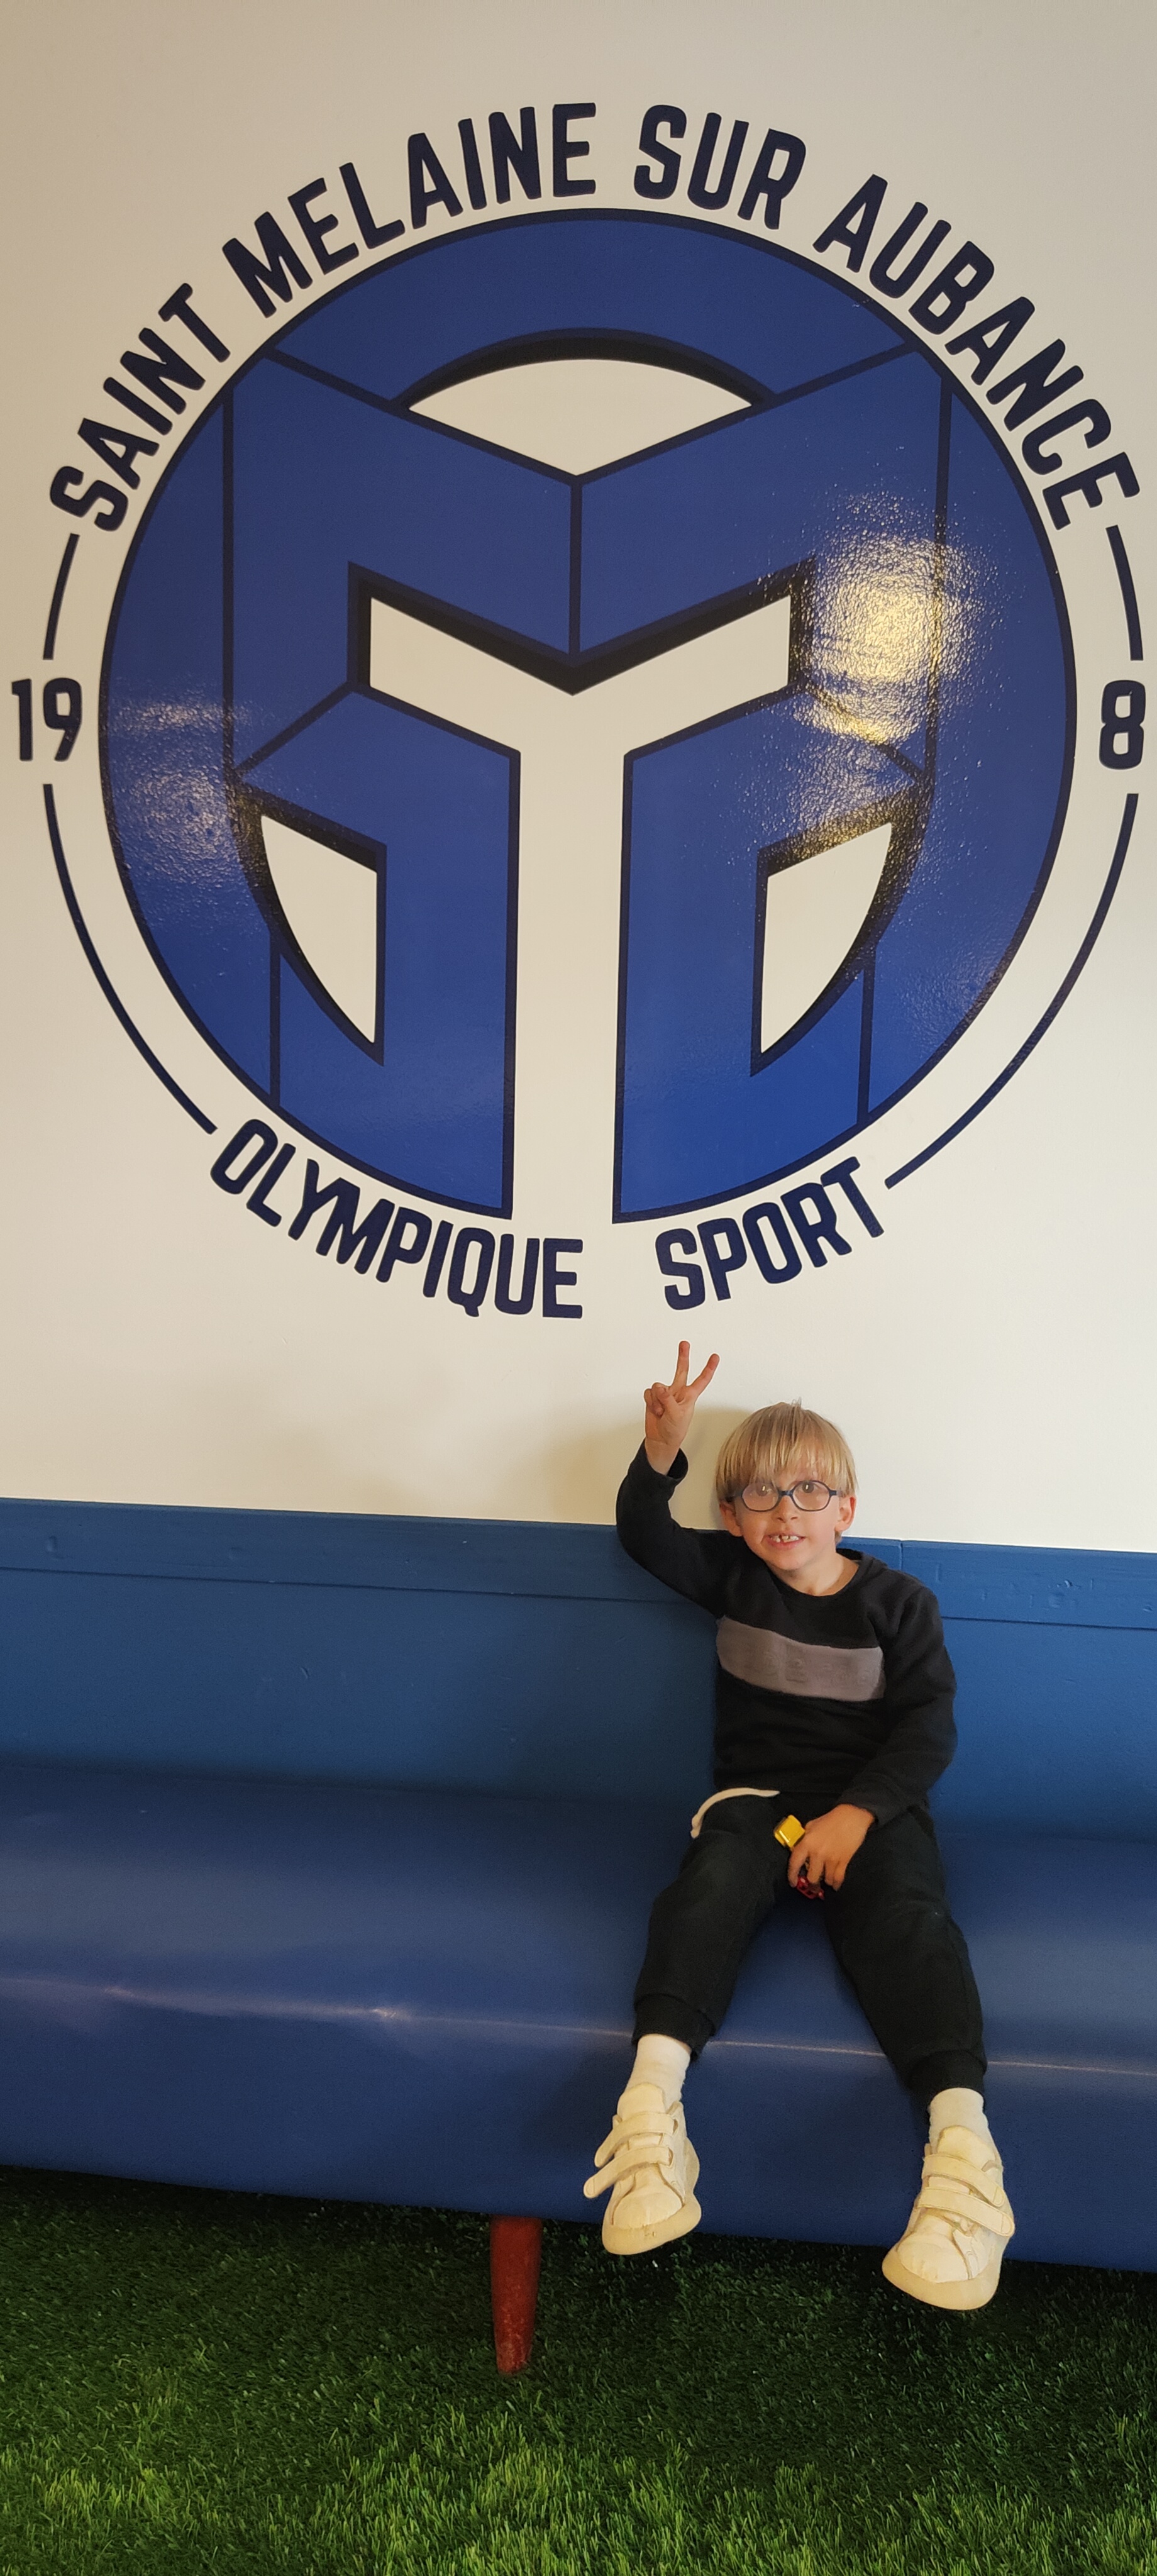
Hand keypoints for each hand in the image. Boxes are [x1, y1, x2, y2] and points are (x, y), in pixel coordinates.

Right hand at [643, 1341, 719, 1474]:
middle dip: (682, 1357)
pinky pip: (649, 1393)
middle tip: (684, 1344)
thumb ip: (668, 1399)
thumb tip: (659, 1387)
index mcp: (690, 1396)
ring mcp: (665, 1394)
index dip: (709, 1368)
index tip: (715, 1357)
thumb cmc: (674, 1430)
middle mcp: (678, 1392)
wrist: (660, 1440)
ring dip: (657, 1400)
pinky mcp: (653, 1398)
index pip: (702, 1380)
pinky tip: (654, 1410)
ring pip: (658, 1386)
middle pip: (681, 1370)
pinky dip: (650, 1402)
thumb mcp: (676, 1415)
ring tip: (661, 1411)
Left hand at [787, 1804, 873, 1893]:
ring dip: (825, 1882)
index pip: (794, 1863)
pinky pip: (838, 1878)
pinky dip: (836, 1883)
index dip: (792, 1876)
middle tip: (812, 1884)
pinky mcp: (843, 1861)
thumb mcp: (811, 1825)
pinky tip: (835, 1884)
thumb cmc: (833, 1819)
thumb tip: (799, 1849)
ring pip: (826, 1880)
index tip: (793, 1882)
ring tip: (824, 1881)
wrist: (851, 1816)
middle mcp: (818, 1852)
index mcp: (807, 1842)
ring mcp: (831, 1858)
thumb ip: (804, 1839)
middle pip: (811, 1877)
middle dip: (812, 1883)